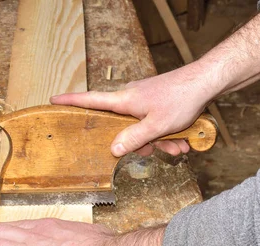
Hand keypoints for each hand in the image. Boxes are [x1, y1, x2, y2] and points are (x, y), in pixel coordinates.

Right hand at [50, 62, 218, 156]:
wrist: (206, 82)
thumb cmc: (181, 99)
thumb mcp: (156, 126)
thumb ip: (134, 139)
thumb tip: (113, 149)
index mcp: (124, 101)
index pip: (91, 100)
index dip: (71, 101)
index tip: (53, 100)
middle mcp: (131, 98)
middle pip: (122, 126)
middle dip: (140, 143)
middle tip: (156, 150)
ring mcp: (145, 100)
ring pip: (143, 128)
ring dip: (160, 141)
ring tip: (178, 146)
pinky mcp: (158, 102)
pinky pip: (155, 123)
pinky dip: (168, 134)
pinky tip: (183, 140)